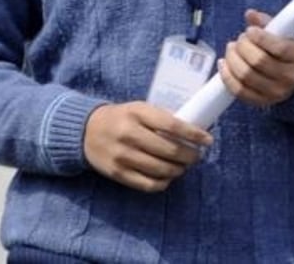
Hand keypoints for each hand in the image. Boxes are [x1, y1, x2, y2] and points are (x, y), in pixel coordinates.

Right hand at [83, 102, 212, 192]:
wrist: (85, 130)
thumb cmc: (121, 118)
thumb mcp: (139, 108)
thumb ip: (161, 118)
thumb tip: (192, 131)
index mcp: (137, 113)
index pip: (172, 125)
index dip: (194, 135)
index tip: (208, 140)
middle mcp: (129, 134)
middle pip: (170, 151)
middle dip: (190, 156)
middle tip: (196, 156)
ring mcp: (122, 156)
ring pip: (161, 169)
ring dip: (179, 170)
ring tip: (183, 166)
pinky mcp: (118, 173)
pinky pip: (148, 184)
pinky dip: (163, 182)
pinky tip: (168, 177)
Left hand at [219, 9, 293, 106]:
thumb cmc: (287, 52)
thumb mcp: (284, 34)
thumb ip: (267, 22)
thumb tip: (250, 14)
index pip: (278, 48)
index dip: (259, 37)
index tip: (250, 30)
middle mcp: (288, 77)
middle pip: (258, 61)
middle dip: (243, 46)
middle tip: (240, 39)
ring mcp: (275, 92)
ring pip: (246, 75)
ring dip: (232, 58)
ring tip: (231, 48)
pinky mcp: (261, 101)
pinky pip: (238, 90)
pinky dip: (227, 76)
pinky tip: (223, 63)